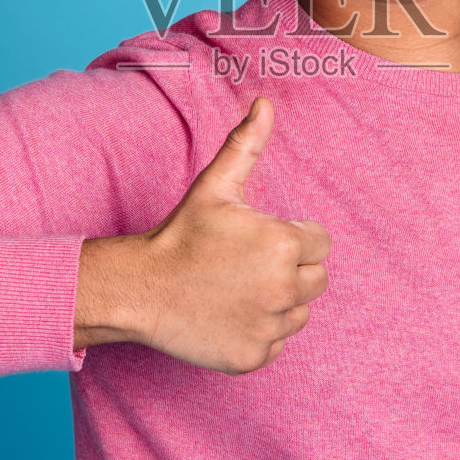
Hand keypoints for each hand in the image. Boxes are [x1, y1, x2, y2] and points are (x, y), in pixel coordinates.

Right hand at [76, 96, 330, 374]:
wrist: (140, 289)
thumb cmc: (181, 235)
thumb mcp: (215, 187)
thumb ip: (246, 145)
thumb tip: (264, 103)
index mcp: (283, 243)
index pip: (320, 242)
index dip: (292, 237)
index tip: (258, 239)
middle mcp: (284, 287)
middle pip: (316, 279)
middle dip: (290, 269)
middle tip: (248, 265)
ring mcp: (270, 327)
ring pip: (299, 313)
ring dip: (278, 302)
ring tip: (237, 289)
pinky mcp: (254, 357)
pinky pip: (276, 342)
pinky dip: (259, 332)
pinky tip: (228, 315)